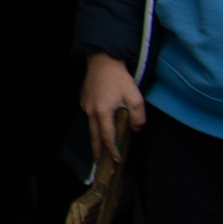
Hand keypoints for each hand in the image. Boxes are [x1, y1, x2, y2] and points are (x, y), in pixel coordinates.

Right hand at [80, 53, 146, 168]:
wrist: (103, 60)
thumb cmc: (119, 78)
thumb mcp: (135, 97)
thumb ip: (138, 116)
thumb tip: (136, 129)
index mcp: (103, 112)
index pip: (108, 137)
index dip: (113, 150)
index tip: (117, 160)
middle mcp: (91, 111)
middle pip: (94, 136)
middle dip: (97, 150)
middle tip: (99, 163)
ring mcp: (85, 105)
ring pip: (91, 126)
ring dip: (95, 138)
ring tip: (100, 149)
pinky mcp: (84, 99)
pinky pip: (90, 116)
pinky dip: (95, 125)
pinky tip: (100, 127)